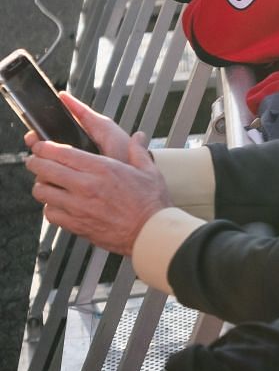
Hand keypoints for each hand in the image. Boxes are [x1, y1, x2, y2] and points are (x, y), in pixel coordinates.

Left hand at [25, 95, 170, 255]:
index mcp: (102, 169)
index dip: (45, 147)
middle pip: (45, 169)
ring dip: (41, 185)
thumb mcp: (149, 171)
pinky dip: (49, 207)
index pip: (62, 153)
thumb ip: (138, 151)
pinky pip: (49, 213)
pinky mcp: (75, 224)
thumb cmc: (151, 203)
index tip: (40, 145)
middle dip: (35, 162)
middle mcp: (86, 186)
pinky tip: (57, 204)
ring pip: (42, 191)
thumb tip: (138, 137)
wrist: (149, 232)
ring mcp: (78, 206)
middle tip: (35, 161)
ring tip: (46, 183)